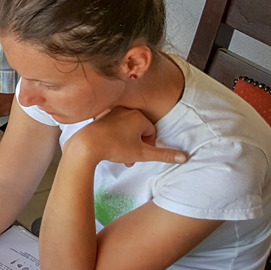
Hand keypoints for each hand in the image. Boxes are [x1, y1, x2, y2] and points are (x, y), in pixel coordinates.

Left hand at [66, 106, 187, 166]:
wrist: (85, 146)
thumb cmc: (114, 148)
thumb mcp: (143, 154)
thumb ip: (164, 155)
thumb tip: (185, 157)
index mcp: (138, 116)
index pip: (150, 132)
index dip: (147, 146)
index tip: (140, 156)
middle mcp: (125, 110)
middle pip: (138, 130)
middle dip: (136, 146)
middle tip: (130, 160)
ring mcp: (111, 112)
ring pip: (125, 129)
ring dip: (125, 143)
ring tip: (119, 156)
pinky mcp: (99, 117)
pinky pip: (113, 127)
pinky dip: (114, 137)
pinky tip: (108, 147)